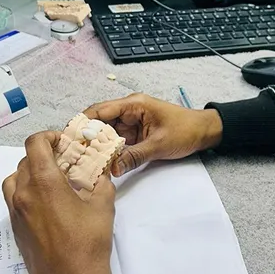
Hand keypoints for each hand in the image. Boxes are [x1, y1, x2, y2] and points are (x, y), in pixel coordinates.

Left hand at [3, 131, 114, 273]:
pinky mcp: (15, 230)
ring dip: (29, 174)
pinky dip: (26, 194)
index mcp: (44, 182)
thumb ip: (101, 181)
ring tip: (50, 182)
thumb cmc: (90, 243)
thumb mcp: (104, 205)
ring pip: (13, 181)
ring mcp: (16, 214)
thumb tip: (100, 171)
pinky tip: (47, 205)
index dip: (48, 137)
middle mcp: (23, 195)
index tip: (62, 143)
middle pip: (24, 161)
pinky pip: (14, 202)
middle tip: (63, 162)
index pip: (34, 144)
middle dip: (43, 156)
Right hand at [84, 93, 222, 175]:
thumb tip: (113, 168)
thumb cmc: (186, 130)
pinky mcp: (135, 135)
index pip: (101, 110)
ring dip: (97, 145)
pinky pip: (117, 142)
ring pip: (107, 134)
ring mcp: (131, 123)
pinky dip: (108, 151)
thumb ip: (135, 156)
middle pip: (100, 122)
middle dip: (87, 136)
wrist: (204, 132)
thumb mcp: (159, 145)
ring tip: (82, 160)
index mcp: (134, 105)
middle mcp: (129, 111)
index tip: (70, 137)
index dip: (83, 122)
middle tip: (73, 153)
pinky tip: (100, 162)